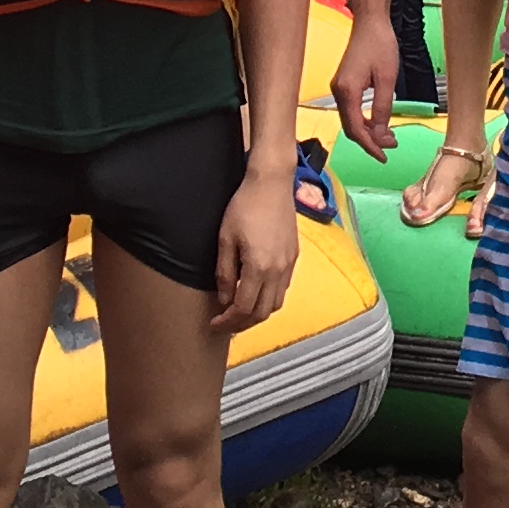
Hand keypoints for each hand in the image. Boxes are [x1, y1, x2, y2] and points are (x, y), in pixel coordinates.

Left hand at [210, 166, 301, 332]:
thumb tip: (224, 300)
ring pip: (275, 304)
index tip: (214, 324)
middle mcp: (278, 271)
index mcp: (259, 267)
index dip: (228, 321)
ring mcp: (289, 265)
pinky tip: (256, 292)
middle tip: (225, 324)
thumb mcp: (225, 238)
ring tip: (239, 311)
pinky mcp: (294, 257)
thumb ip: (225, 272)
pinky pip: (283, 289)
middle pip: (262, 313)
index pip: (243, 308)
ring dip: (257, 313)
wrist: (271, 183)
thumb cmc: (244, 206)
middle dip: (242, 324)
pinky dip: (268, 299)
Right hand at [328, 14, 402, 160]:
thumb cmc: (380, 44)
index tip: (383, 157)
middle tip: (391, 147)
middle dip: (370, 140)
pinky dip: (365, 120)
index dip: (369, 146)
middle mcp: (338, 91)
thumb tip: (381, 133)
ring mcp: (339, 87)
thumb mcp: (387, 78)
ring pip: (351, 119)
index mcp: (346, 91)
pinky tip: (379, 123)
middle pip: (351, 127)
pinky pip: (352, 110)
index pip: (355, 129)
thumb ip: (383, 107)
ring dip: (369, 131)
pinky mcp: (344, 84)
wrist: (370, 21)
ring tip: (389, 137)